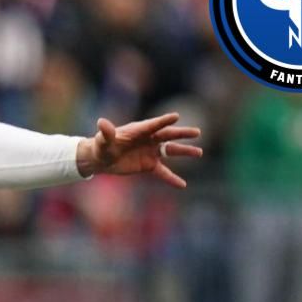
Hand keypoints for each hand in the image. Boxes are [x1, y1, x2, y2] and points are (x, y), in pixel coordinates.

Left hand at [75, 113, 201, 186]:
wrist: (102, 159)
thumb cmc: (102, 146)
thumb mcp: (103, 141)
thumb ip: (106, 133)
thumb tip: (102, 122)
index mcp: (139, 130)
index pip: (153, 125)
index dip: (163, 121)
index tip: (176, 116)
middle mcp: (149, 139)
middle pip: (168, 135)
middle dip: (182, 134)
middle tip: (197, 132)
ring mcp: (151, 152)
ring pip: (171, 151)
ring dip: (184, 152)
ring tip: (199, 153)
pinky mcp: (149, 165)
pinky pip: (163, 172)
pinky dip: (172, 178)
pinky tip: (183, 185)